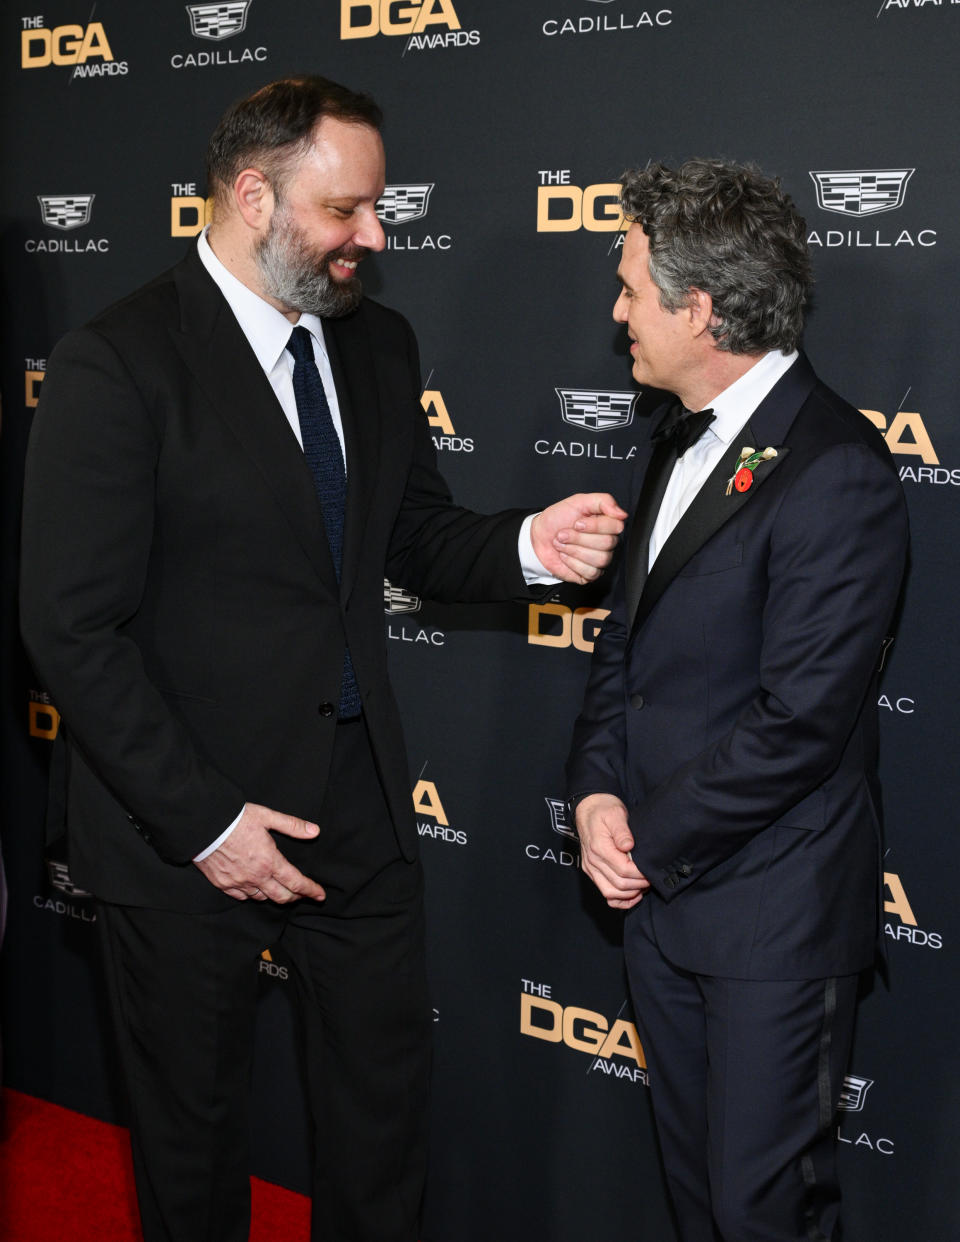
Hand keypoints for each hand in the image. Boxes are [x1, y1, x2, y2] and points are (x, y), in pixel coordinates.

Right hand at [193, 803, 325, 902]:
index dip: (310, 890)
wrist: (203, 825)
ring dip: (274, 896)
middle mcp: (256, 876)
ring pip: (262, 898)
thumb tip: (314, 831)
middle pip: (281, 897)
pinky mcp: (223, 884)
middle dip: (295, 898)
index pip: (296, 882)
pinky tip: (257, 890)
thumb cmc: (235, 819)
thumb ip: (292, 826)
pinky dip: (253, 895)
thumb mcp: (267, 817)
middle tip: (303, 895)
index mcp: (269, 861)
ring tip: (281, 891)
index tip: (320, 895)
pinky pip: (242, 897)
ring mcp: (238, 883)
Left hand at [531, 493, 626, 583]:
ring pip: (600, 559)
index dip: (594, 526)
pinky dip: (573, 563)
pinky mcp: (590, 574)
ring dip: (574, 550)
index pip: (617, 526)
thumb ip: (603, 501)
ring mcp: (600, 559)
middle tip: (564, 533)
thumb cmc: (558, 519)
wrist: (539, 536)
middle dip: (579, 538)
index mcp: (607, 524)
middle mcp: (607, 542)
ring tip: (562, 544)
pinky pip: (591, 572)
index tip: (577, 522)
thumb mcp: (578, 501)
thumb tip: (622, 514)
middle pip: (607, 543)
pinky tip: (565, 556)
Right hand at [575, 794, 648, 909]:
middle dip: (639, 885)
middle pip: (619, 884)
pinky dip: (619, 900)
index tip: (651, 871)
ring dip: (630, 894)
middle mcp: (593, 861)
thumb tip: (628, 846)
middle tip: (652, 879)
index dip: (640, 874)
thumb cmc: (604, 810)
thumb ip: (621, 830)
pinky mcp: (591, 871)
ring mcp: (590, 868)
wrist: (588, 809)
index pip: (623, 870)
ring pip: (610, 893)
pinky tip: (632, 896)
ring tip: (643, 886)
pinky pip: (604, 892)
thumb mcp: (615, 813)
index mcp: (599, 847)